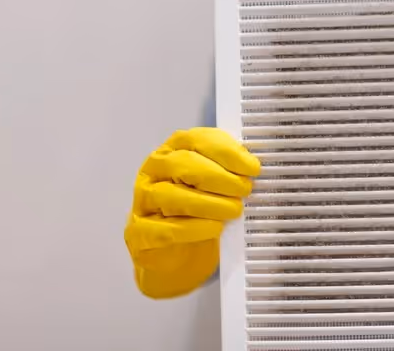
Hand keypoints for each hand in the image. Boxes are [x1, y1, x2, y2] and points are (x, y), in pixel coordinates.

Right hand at [123, 128, 260, 298]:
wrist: (175, 253)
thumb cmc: (197, 210)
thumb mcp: (214, 184)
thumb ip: (228, 170)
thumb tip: (253, 166)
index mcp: (172, 150)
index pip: (197, 140)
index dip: (227, 151)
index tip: (252, 167)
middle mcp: (153, 170)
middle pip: (183, 164)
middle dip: (220, 176)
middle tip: (245, 189)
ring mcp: (143, 201)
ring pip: (171, 195)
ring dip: (209, 203)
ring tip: (233, 210)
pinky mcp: (139, 232)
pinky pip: (165, 228)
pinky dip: (193, 229)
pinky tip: (214, 228)